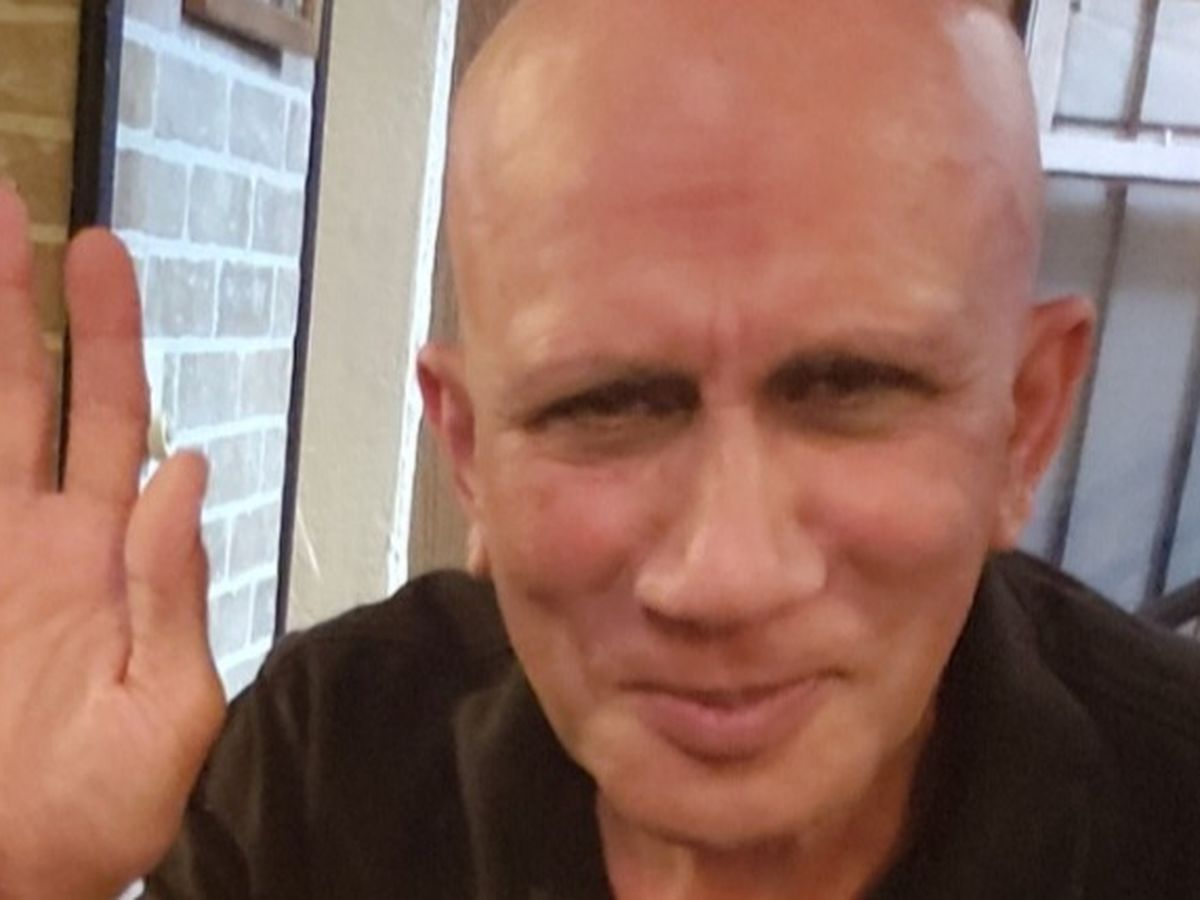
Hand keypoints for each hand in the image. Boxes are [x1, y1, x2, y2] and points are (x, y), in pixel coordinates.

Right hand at [0, 185, 223, 898]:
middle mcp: (38, 538)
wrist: (11, 876)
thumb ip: (176, 593)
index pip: (119, 422)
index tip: (101, 260)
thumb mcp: (166, 712)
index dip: (113, 341)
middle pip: (37, 394)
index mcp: (108, 558)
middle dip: (32, 305)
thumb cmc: (96, 817)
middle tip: (28, 213)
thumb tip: (191, 471)